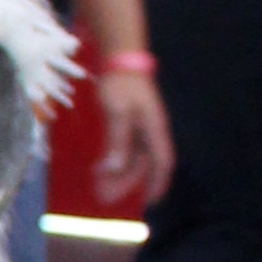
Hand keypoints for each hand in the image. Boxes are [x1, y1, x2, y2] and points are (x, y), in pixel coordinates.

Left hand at [94, 70, 173, 209]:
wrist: (119, 60)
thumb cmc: (121, 84)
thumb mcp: (118, 112)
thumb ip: (118, 140)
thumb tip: (115, 168)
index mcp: (154, 129)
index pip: (163, 162)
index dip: (158, 183)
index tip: (150, 201)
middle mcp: (150, 132)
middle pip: (143, 164)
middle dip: (127, 184)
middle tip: (106, 199)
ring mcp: (139, 128)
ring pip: (131, 158)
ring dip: (117, 175)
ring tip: (99, 189)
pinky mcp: (126, 124)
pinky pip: (122, 149)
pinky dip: (113, 161)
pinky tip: (100, 170)